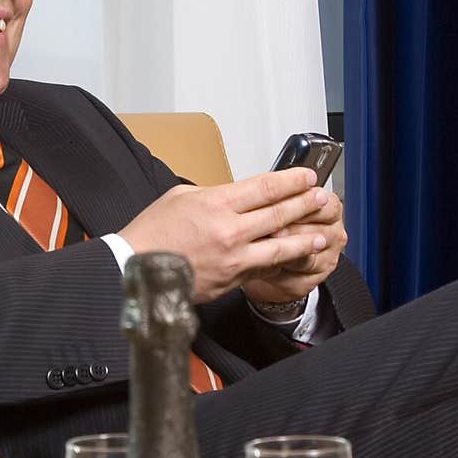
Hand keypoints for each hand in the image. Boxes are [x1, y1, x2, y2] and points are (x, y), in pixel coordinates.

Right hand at [118, 168, 329, 302]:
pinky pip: (262, 269)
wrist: (135, 269)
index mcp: (216, 203)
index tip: (307, 176)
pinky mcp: (231, 280)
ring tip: (321, 234)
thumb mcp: (179, 198)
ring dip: (304, 239)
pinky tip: (291, 259)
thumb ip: (212, 196)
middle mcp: (229, 230)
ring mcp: (233, 258)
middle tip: (322, 197)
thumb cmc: (152, 234)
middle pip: (279, 214)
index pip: (265, 187)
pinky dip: (279, 263)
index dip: (292, 181)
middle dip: (305, 204)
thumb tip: (233, 197)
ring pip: (280, 247)